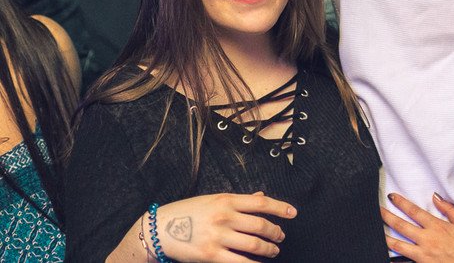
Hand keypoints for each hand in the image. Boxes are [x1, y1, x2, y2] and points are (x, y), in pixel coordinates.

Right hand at [145, 192, 294, 262]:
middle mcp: (225, 217)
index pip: (261, 203)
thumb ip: (238, 201)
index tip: (293, 213)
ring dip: (269, 249)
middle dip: (276, 233)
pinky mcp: (211, 255)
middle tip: (280, 237)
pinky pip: (240, 262)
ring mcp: (218, 236)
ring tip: (273, 251)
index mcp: (227, 200)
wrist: (159, 228)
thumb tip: (261, 196)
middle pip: (261, 225)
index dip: (281, 208)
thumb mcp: (213, 199)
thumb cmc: (188, 212)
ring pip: (254, 245)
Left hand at [381, 192, 453, 262]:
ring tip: (377, 231)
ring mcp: (423, 254)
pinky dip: (395, 257)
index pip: (414, 211)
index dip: (401, 203)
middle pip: (401, 225)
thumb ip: (449, 209)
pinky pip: (404, 260)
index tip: (392, 197)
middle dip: (387, 216)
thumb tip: (436, 197)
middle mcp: (427, 239)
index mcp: (437, 226)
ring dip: (386, 236)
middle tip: (378, 210)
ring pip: (398, 245)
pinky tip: (388, 253)